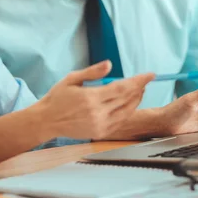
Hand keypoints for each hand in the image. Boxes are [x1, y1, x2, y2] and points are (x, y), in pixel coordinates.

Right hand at [36, 61, 154, 139]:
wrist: (47, 121)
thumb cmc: (57, 97)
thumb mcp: (72, 79)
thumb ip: (92, 72)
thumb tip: (109, 64)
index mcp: (91, 98)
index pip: (122, 88)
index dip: (138, 81)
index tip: (150, 75)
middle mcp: (98, 113)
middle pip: (127, 100)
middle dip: (139, 88)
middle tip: (145, 80)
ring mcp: (100, 125)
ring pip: (126, 112)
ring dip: (136, 100)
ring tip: (140, 90)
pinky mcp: (100, 133)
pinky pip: (120, 121)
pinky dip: (128, 112)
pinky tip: (130, 104)